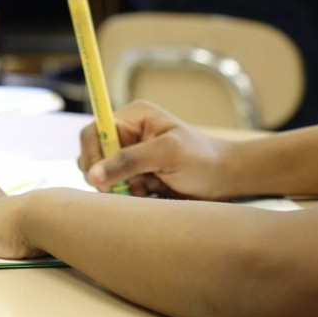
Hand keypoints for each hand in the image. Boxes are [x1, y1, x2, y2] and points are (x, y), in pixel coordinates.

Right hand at [78, 100, 233, 199]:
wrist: (225, 180)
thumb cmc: (203, 159)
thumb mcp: (167, 153)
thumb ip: (129, 161)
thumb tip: (93, 174)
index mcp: (132, 119)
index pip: (93, 132)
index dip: (91, 155)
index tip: (99, 177)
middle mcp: (127, 137)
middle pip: (92, 157)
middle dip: (106, 176)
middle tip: (129, 187)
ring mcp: (129, 159)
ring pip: (102, 178)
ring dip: (120, 188)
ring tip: (148, 189)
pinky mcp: (135, 178)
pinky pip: (116, 190)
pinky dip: (128, 197)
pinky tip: (150, 194)